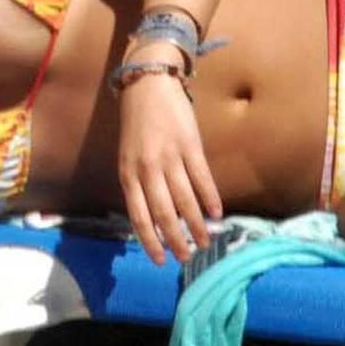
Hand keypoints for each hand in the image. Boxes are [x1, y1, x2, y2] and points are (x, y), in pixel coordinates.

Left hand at [116, 70, 221, 265]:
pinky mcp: (190, 145)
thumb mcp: (128, 156)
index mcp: (128, 174)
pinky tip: (217, 214)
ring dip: (197, 225)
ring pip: (185, 200)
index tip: (162, 260)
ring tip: (205, 241)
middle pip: (164, 214)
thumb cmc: (137, 125)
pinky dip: (210, 199)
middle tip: (187, 257)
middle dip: (176, 240)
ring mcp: (169, 157)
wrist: (148, 85)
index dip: (151, 241)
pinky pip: (202, 178)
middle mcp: (147, 169)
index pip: (139, 216)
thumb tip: (156, 217)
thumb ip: (139, 183)